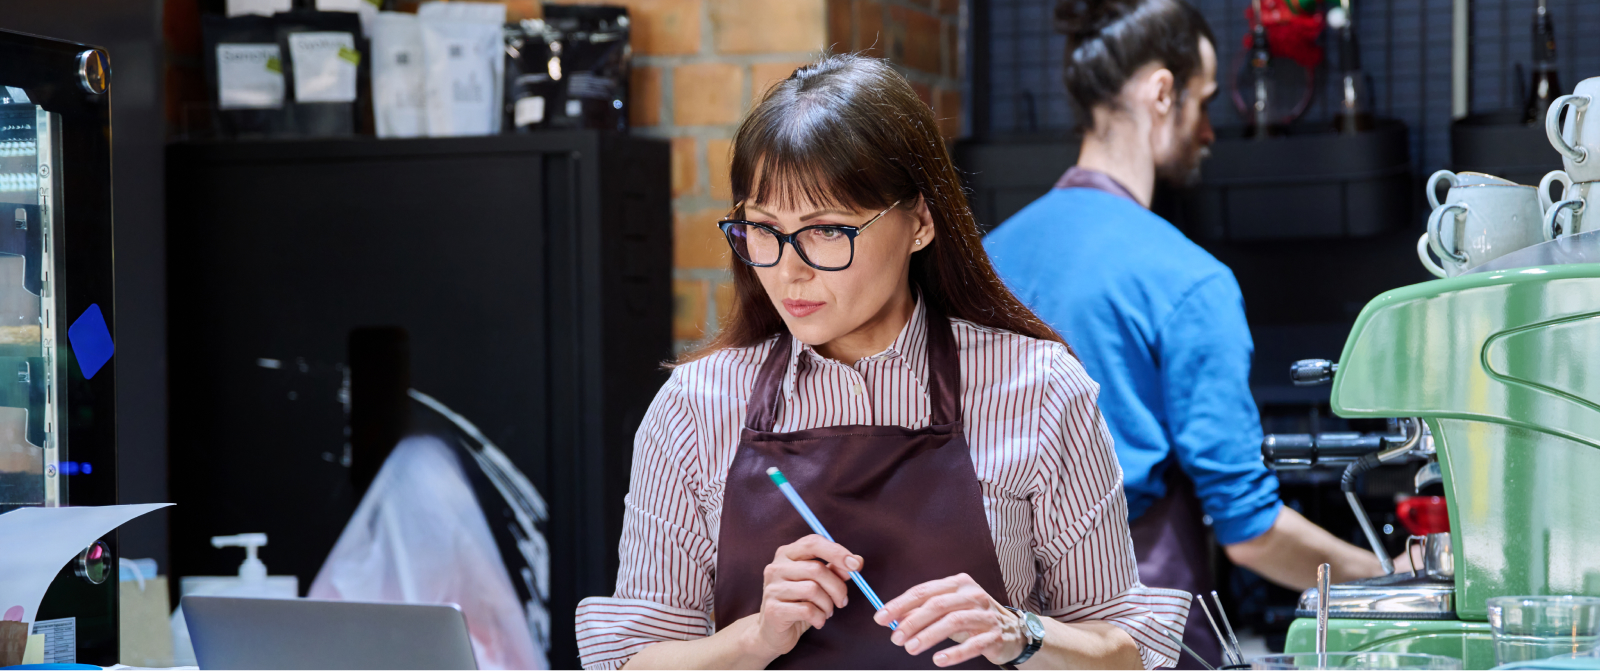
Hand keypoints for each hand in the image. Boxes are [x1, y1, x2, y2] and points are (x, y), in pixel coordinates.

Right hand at [746, 534, 862, 659]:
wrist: (773, 632)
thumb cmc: (798, 604)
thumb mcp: (819, 584)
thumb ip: (835, 570)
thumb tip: (857, 561)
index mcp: (787, 554)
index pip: (813, 543)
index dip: (837, 552)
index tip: (856, 565)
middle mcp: (776, 567)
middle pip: (817, 569)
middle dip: (837, 588)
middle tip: (843, 601)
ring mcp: (772, 588)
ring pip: (813, 590)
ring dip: (828, 605)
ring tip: (826, 612)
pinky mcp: (772, 609)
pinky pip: (807, 610)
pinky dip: (819, 618)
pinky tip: (818, 621)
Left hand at [873, 573, 1027, 667]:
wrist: (1013, 631)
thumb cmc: (972, 618)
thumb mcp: (948, 610)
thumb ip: (923, 612)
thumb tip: (893, 619)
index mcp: (958, 583)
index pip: (923, 591)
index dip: (900, 604)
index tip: (881, 617)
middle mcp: (972, 594)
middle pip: (937, 604)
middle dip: (912, 621)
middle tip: (895, 637)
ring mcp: (985, 614)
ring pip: (953, 621)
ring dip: (929, 636)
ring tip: (911, 648)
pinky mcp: (995, 635)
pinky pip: (973, 644)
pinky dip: (955, 653)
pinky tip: (938, 660)